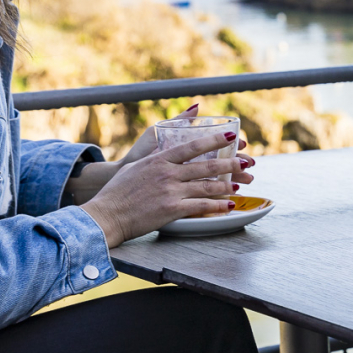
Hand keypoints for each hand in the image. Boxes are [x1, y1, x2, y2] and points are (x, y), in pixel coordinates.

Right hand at [79, 133, 253, 247]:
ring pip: (207, 186)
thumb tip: (163, 141)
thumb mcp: (136, 165)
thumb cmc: (117, 191)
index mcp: (159, 159)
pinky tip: (230, 205)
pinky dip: (218, 206)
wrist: (106, 215)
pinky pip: (201, 206)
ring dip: (227, 185)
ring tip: (241, 184)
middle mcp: (168, 173)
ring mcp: (170, 191)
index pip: (192, 146)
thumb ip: (155, 153)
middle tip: (246, 162)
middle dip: (230, 164)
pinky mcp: (171, 210)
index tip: (231, 136)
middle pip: (206, 166)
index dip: (214, 140)